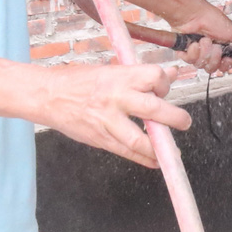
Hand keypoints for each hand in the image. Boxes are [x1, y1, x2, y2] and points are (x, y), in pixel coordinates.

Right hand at [34, 61, 191, 167]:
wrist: (48, 95)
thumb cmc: (80, 80)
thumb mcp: (111, 70)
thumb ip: (142, 76)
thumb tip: (172, 73)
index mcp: (120, 77)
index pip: (154, 77)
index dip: (165, 84)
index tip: (164, 90)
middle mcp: (116, 98)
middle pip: (153, 109)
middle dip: (175, 118)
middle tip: (184, 122)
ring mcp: (107, 120)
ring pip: (140, 139)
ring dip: (160, 147)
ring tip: (172, 151)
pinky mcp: (100, 138)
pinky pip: (126, 152)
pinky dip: (144, 158)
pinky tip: (155, 161)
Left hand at [173, 5, 231, 73]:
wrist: (194, 15)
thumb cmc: (212, 19)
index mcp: (221, 48)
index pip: (224, 66)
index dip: (225, 65)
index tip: (226, 60)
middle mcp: (209, 52)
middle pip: (212, 68)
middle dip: (214, 58)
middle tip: (215, 47)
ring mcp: (197, 53)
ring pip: (201, 65)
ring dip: (204, 52)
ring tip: (203, 40)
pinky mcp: (185, 52)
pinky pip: (189, 61)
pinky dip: (192, 51)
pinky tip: (193, 43)